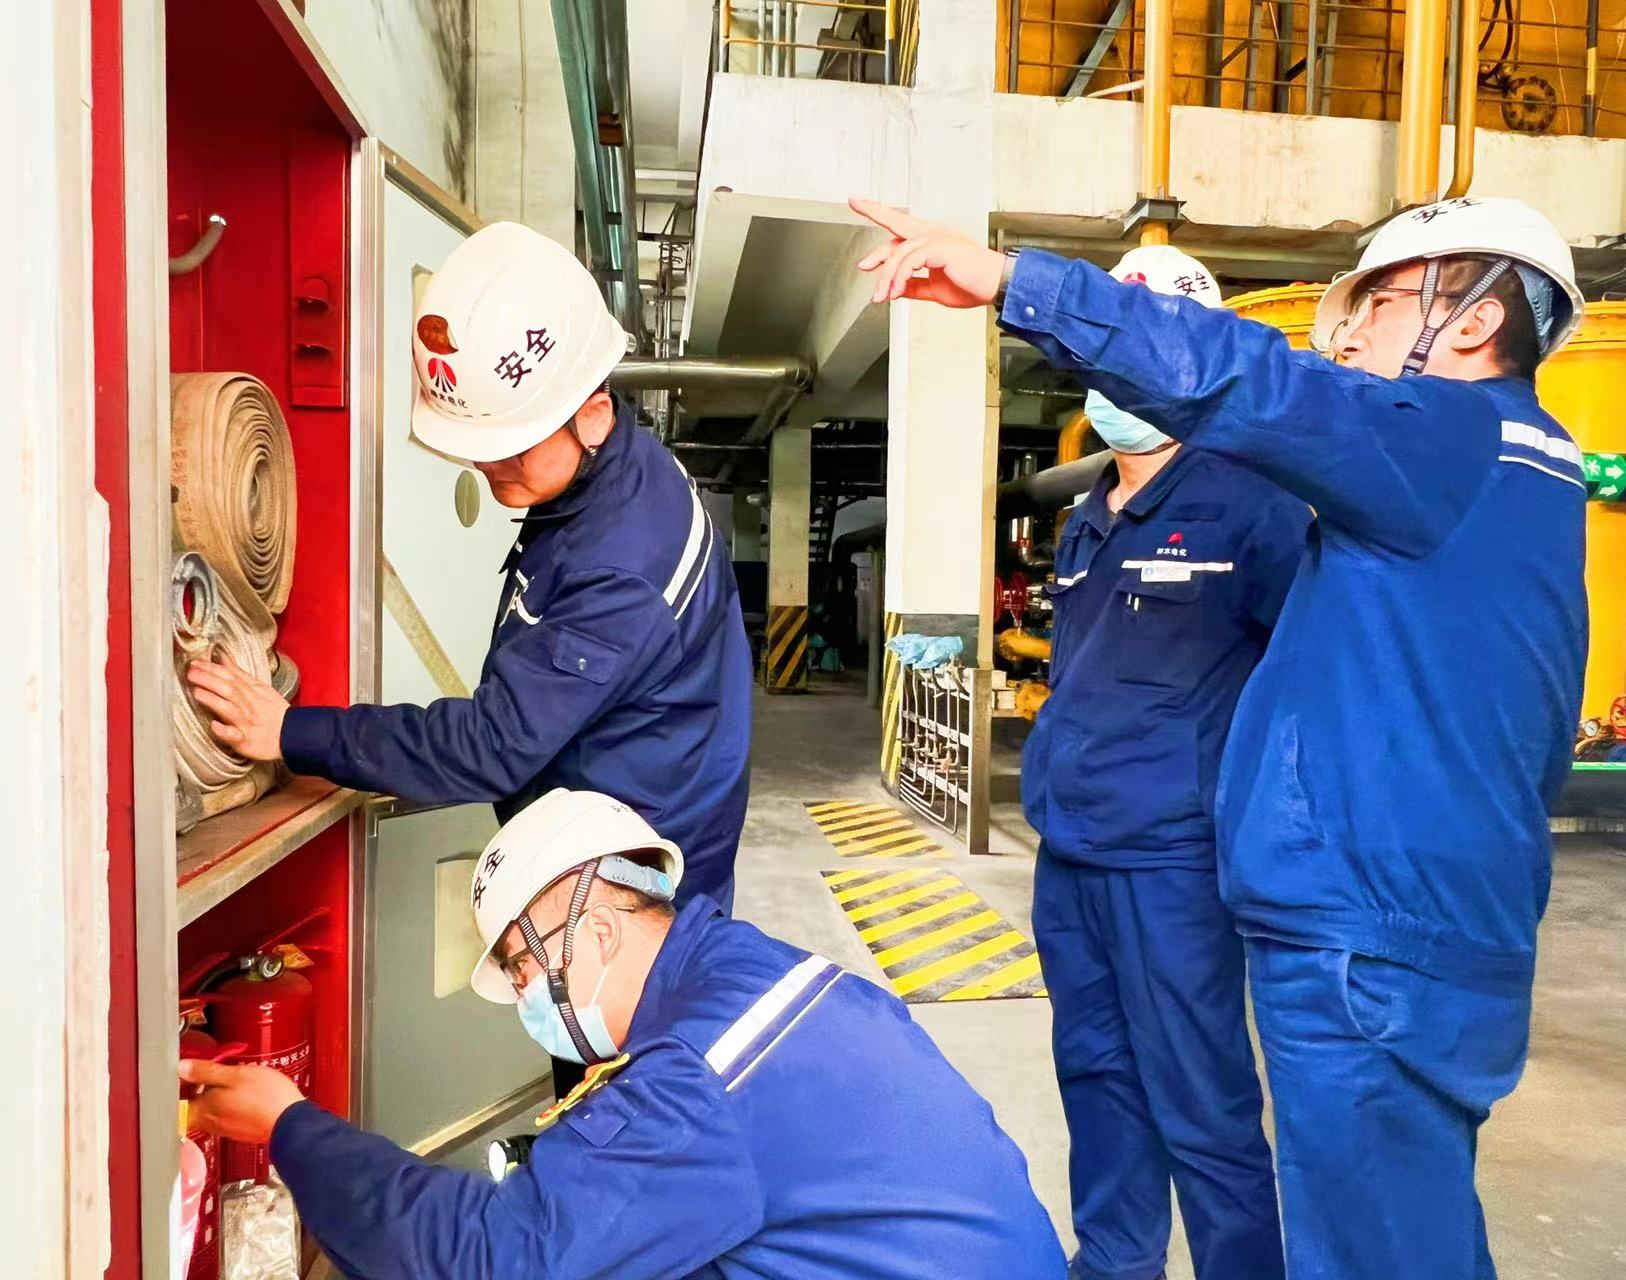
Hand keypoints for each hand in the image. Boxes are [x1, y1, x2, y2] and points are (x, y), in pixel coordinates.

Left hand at [180, 1060, 304, 1144]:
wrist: (290, 1122)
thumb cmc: (265, 1097)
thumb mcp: (236, 1074)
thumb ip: (206, 1071)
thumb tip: (181, 1068)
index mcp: (204, 1109)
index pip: (175, 1103)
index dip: (175, 1087)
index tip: (180, 1073)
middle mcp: (209, 1122)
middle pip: (190, 1107)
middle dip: (194, 1089)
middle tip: (203, 1071)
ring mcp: (224, 1128)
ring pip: (207, 1111)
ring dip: (210, 1096)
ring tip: (224, 1079)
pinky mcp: (238, 1130)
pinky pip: (223, 1115)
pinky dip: (225, 1104)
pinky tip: (239, 1093)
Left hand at [187, 655, 288, 761]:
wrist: (292, 734)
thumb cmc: (273, 712)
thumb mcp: (260, 688)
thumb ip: (239, 674)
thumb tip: (223, 658)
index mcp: (250, 692)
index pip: (230, 676)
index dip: (212, 669)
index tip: (195, 663)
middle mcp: (247, 706)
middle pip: (228, 690)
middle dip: (209, 680)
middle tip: (191, 673)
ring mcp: (246, 723)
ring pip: (229, 710)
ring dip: (214, 701)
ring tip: (197, 693)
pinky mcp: (246, 740)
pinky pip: (235, 736)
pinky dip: (225, 731)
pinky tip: (214, 726)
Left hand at [850, 197, 1004, 307]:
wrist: (996, 286)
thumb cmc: (972, 286)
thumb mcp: (935, 289)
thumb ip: (913, 286)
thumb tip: (894, 288)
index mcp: (933, 240)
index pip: (902, 231)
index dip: (881, 227)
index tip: (862, 217)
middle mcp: (934, 233)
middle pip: (898, 221)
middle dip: (875, 210)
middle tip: (854, 202)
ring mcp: (938, 237)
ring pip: (899, 254)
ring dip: (886, 277)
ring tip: (881, 297)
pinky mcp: (941, 247)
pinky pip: (910, 261)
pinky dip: (899, 277)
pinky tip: (895, 291)